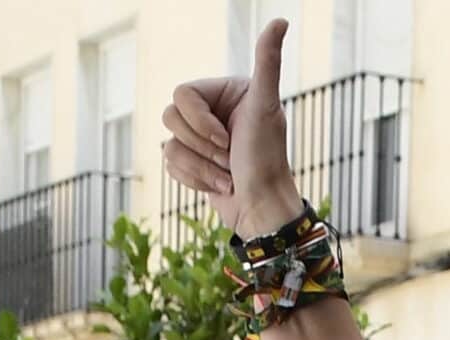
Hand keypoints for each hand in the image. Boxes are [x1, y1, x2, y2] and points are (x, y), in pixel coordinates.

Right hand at [162, 21, 302, 234]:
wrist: (262, 209)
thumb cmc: (266, 160)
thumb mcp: (266, 108)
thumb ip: (268, 63)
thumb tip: (281, 21)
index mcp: (227, 91)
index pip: (182, 94)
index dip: (198, 121)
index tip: (227, 139)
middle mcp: (213, 110)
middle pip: (170, 117)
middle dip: (200, 146)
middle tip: (229, 157)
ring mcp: (201, 137)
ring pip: (168, 144)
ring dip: (198, 167)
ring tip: (227, 174)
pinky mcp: (193, 161)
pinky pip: (169, 164)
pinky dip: (194, 180)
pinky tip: (219, 185)